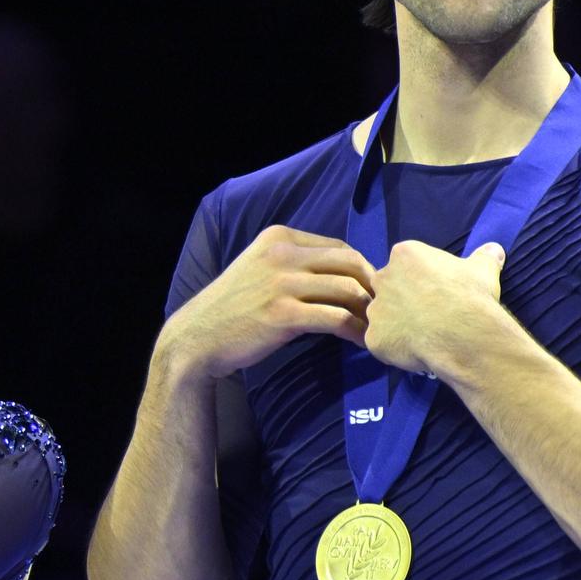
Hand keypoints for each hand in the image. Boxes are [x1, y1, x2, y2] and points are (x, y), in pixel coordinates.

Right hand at [160, 225, 374, 385]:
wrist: (199, 337)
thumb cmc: (232, 308)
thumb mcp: (259, 269)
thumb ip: (293, 263)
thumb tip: (342, 274)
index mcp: (278, 237)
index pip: (337, 247)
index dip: (360, 269)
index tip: (369, 292)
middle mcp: (281, 253)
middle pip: (350, 262)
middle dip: (372, 287)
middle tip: (381, 310)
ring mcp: (282, 283)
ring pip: (348, 289)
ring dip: (367, 311)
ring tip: (375, 328)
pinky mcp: (284, 314)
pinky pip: (336, 318)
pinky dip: (355, 331)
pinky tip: (360, 342)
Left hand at [365, 240, 505, 376]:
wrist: (464, 335)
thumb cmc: (471, 296)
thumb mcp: (483, 271)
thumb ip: (483, 258)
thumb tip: (494, 249)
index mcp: (404, 255)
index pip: (405, 264)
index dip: (421, 280)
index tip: (436, 292)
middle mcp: (382, 278)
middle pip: (388, 287)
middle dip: (403, 299)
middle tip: (428, 314)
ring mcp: (375, 309)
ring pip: (381, 316)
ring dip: (396, 324)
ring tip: (423, 335)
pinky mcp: (373, 338)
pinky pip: (381, 342)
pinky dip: (394, 347)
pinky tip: (415, 351)